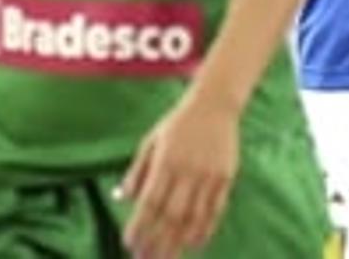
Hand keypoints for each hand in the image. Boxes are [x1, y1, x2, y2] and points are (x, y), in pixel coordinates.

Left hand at [119, 96, 241, 258]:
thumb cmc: (178, 124)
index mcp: (166, 162)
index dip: (140, 226)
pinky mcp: (226, 176)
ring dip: (180, 241)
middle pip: (171, 215)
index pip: (150, 202)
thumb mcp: (150, 141)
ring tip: (168, 258)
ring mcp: (209, 175)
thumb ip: (137, 171)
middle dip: (157, 241)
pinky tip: (195, 244)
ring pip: (194, 216)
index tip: (130, 244)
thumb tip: (121, 198)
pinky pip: (216, 209)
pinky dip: (205, 229)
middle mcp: (188, 170)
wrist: (215, 105)